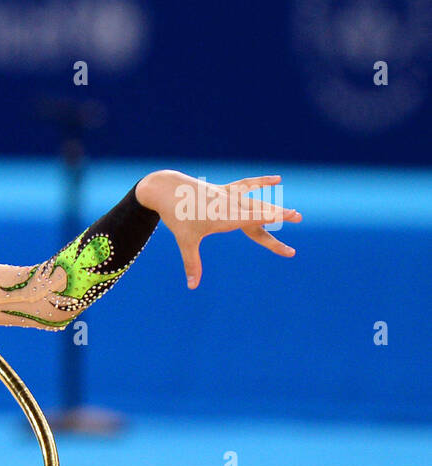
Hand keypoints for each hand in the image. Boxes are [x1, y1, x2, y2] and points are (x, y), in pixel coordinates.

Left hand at [137, 170, 301, 288]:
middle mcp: (229, 205)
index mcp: (222, 217)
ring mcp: (228, 195)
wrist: (167, 190)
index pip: (250, 218)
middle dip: (278, 215)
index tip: (284, 215)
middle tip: (299, 216)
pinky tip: (276, 178)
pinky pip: (247, 185)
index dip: (268, 217)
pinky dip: (261, 182)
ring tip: (294, 213)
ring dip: (274, 206)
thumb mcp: (185, 241)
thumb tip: (192, 286)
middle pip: (258, 211)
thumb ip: (192, 263)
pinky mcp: (225, 189)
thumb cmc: (176, 217)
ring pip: (255, 202)